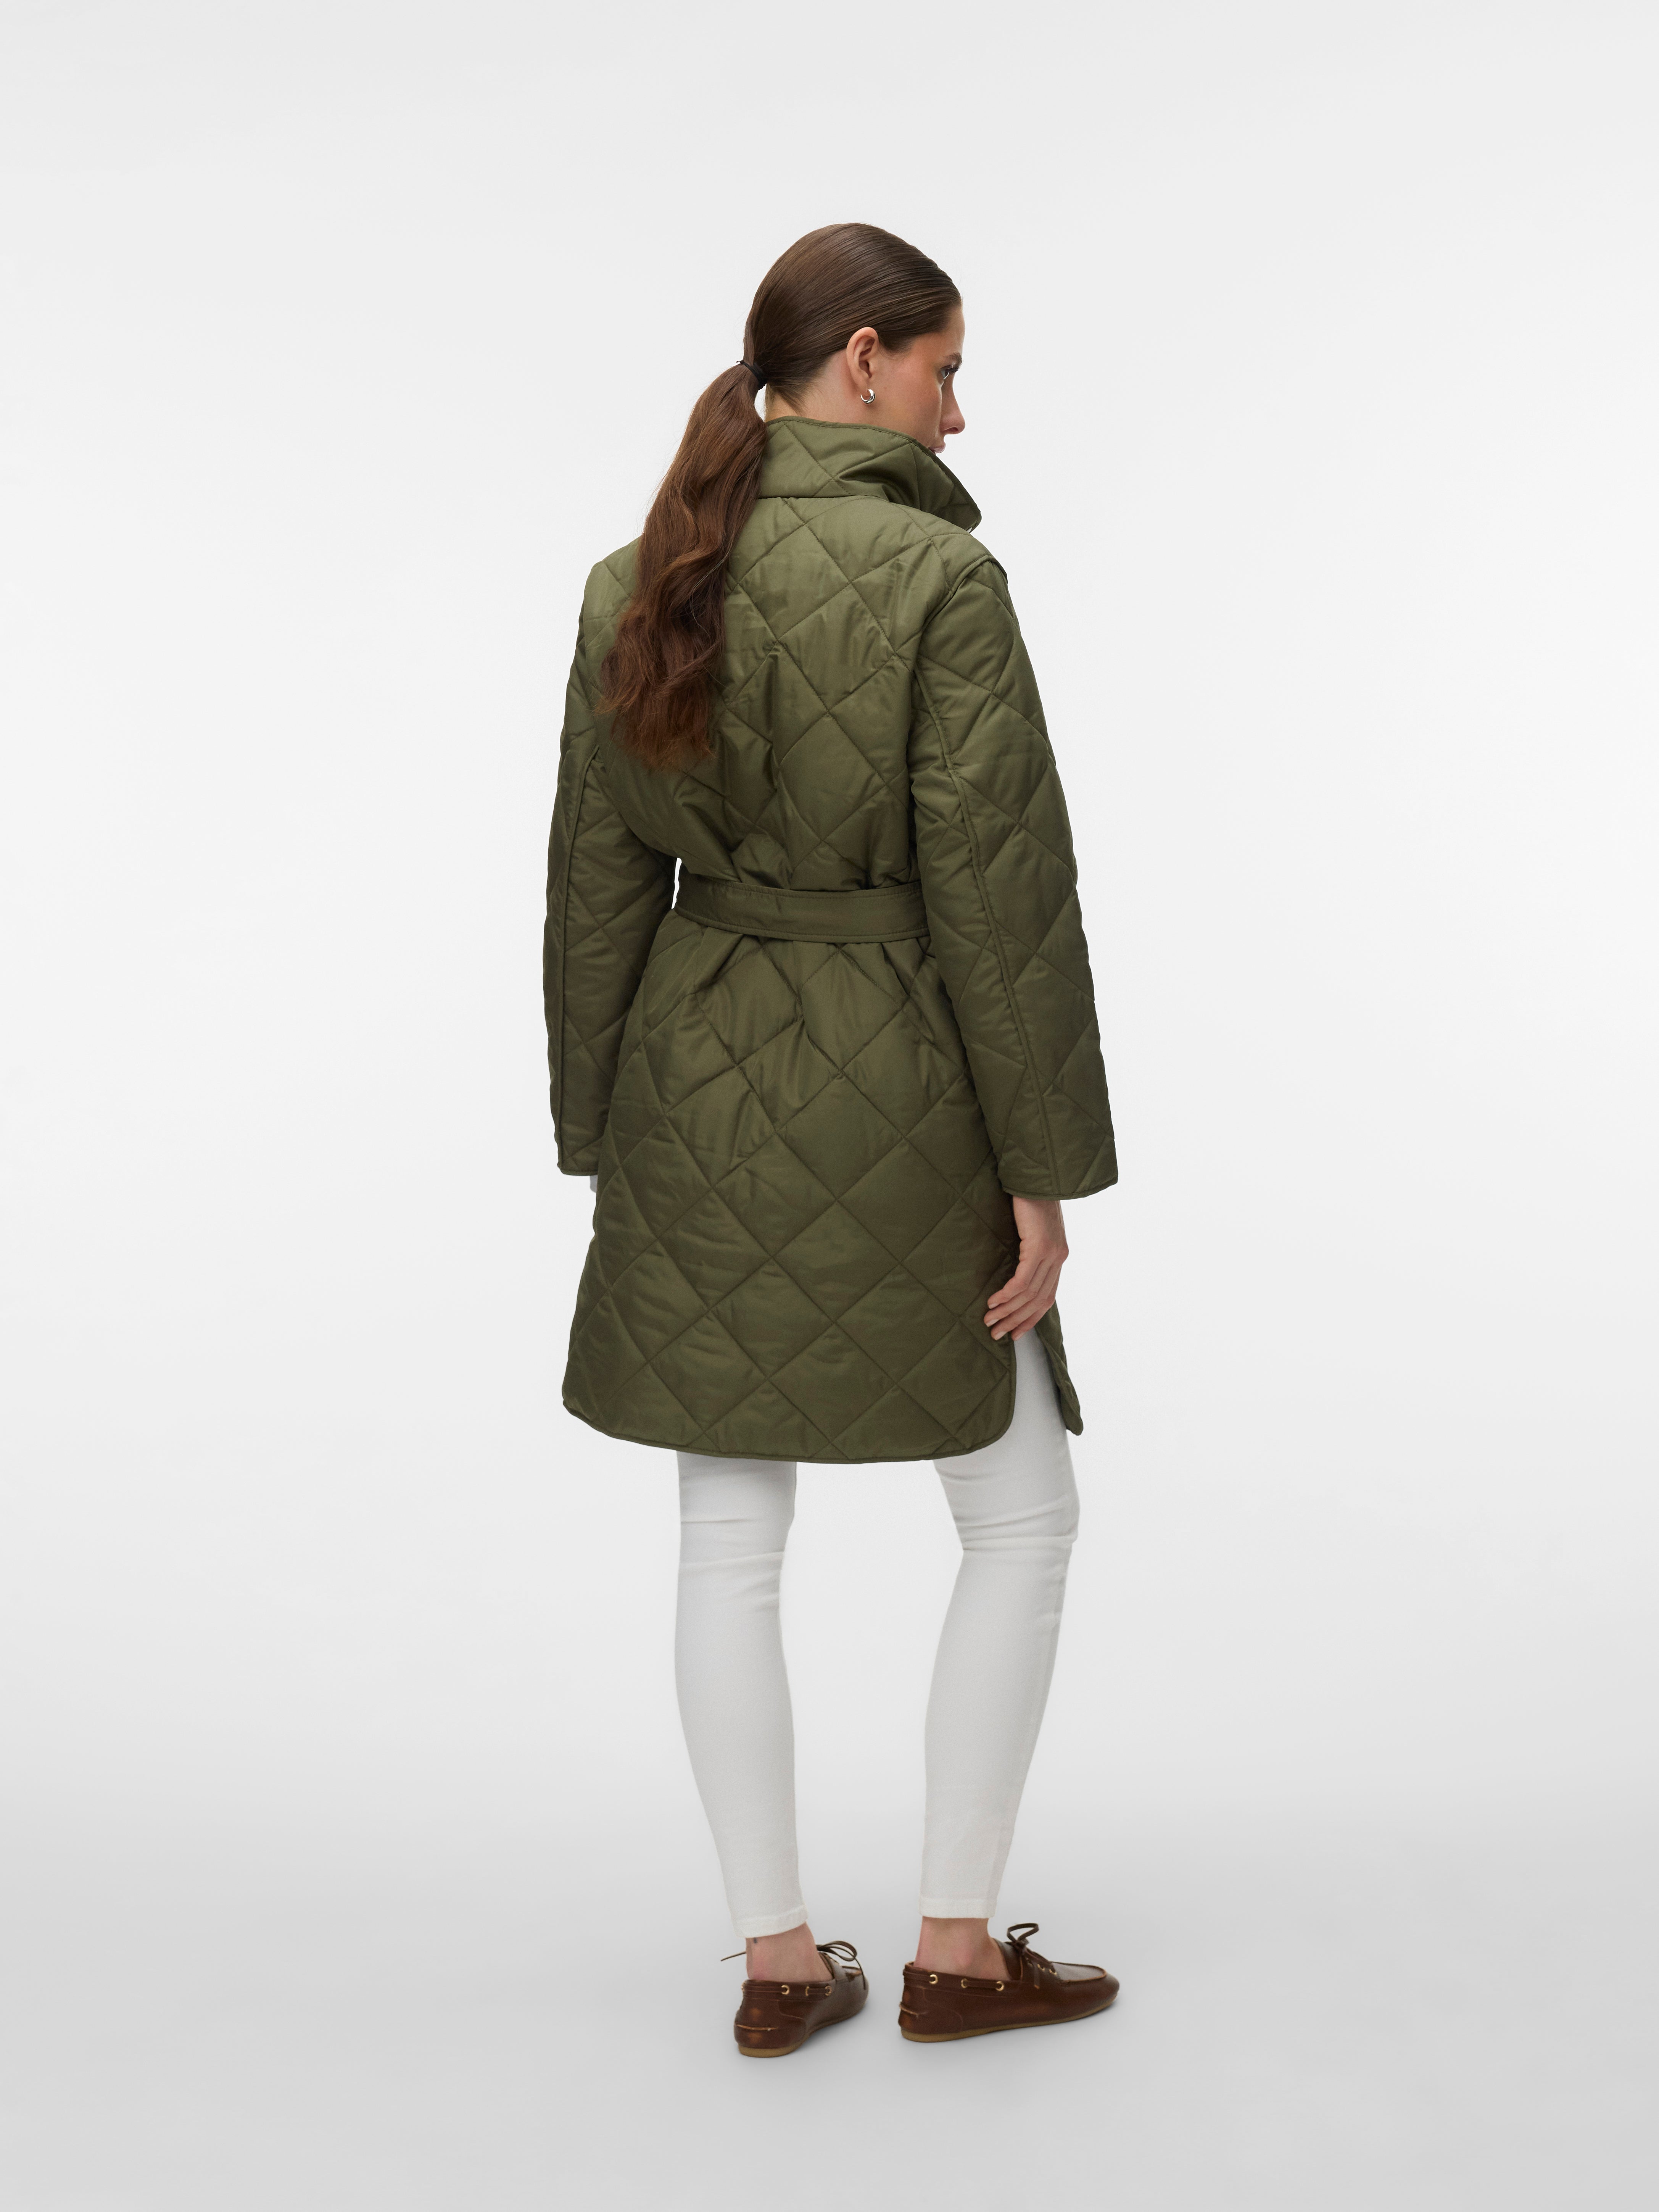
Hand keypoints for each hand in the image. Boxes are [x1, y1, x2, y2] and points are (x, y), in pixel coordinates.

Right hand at [984, 1195, 1067, 1340]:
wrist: (1036, 1178)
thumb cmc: (1030, 1200)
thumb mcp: (1032, 1230)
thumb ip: (1029, 1251)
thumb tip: (1014, 1272)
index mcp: (1058, 1257)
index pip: (1047, 1297)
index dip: (1031, 1318)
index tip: (1015, 1333)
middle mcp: (1058, 1258)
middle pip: (1039, 1301)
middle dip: (1017, 1321)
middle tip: (997, 1333)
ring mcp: (1051, 1254)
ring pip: (1029, 1294)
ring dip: (1007, 1311)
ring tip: (989, 1321)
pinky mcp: (1039, 1247)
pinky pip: (1022, 1280)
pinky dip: (1007, 1295)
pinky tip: (994, 1301)